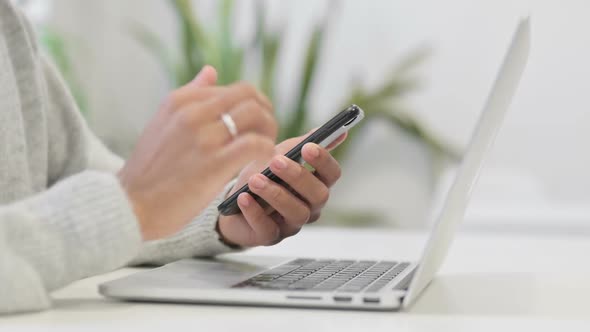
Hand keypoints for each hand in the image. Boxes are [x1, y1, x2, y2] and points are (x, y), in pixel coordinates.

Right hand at [119, 66, 277, 239]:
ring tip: (263, 150)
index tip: (253, 126)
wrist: (130, 207)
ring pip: (256, 115)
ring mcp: (203, 137)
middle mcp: (191, 112)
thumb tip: (211, 71)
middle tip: (266, 135)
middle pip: (249, 96)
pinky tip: (259, 164)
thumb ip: (190, 96)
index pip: (233, 89)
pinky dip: (265, 151)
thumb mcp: (162, 123)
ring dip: (269, 132)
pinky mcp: (215, 163)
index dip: (252, 106)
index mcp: (179, 100)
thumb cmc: (149, 171)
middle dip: (266, 114)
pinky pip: (256, 144)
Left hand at [218, 131, 346, 246]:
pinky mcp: (271, 237)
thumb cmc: (262, 176)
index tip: (308, 147)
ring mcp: (292, 224)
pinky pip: (268, 229)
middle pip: (319, 195)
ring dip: (275, 194)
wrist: (233, 201)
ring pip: (296, 213)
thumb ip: (301, 144)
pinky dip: (255, 213)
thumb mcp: (279, 155)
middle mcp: (310, 206)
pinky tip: (244, 198)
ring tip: (255, 180)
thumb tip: (338, 132)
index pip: (332, 174)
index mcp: (316, 184)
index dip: (324, 161)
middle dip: (298, 177)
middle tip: (276, 162)